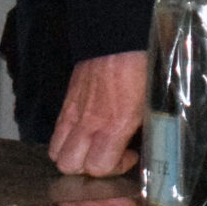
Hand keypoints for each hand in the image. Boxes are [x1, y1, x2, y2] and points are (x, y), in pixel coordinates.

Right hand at [51, 51, 147, 176]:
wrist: (118, 36)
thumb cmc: (141, 66)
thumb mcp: (151, 102)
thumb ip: (143, 128)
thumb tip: (147, 145)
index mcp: (113, 123)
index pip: (97, 167)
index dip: (115, 169)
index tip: (130, 155)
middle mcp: (88, 122)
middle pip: (68, 166)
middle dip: (87, 169)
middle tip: (108, 155)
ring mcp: (72, 112)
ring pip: (55, 152)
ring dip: (73, 157)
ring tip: (93, 147)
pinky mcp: (66, 102)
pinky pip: (56, 132)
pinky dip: (66, 140)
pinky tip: (86, 131)